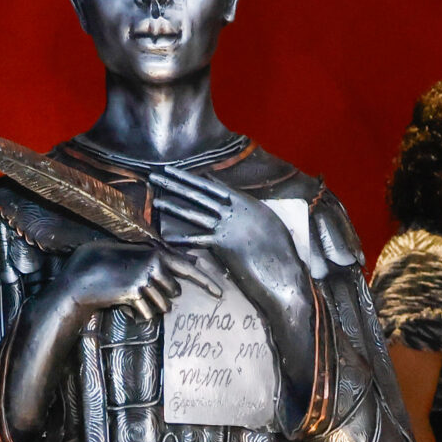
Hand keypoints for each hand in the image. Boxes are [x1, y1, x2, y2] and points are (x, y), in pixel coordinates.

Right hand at [58, 238, 223, 322]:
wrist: (81, 279)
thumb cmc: (105, 266)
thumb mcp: (134, 257)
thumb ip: (158, 260)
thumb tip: (188, 265)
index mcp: (156, 252)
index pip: (188, 268)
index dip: (207, 281)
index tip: (220, 293)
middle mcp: (154, 263)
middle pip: (174, 293)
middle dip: (160, 297)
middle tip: (137, 289)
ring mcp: (145, 278)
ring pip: (162, 306)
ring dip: (148, 307)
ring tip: (128, 296)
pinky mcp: (135, 292)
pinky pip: (147, 315)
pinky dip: (136, 315)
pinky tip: (122, 303)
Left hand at [149, 167, 313, 316]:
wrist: (285, 270)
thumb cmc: (281, 249)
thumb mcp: (267, 221)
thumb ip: (248, 209)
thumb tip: (235, 201)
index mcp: (246, 202)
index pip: (213, 186)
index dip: (192, 178)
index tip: (177, 171)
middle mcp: (234, 210)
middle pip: (199, 194)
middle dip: (176, 183)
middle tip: (157, 175)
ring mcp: (227, 227)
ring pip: (194, 213)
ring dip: (173, 206)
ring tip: (156, 198)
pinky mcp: (223, 245)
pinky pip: (197, 240)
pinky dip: (182, 239)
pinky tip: (167, 236)